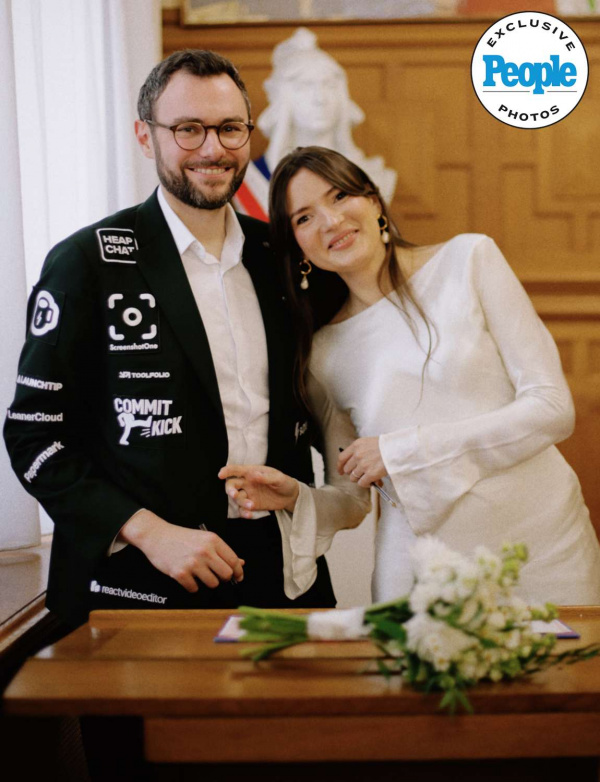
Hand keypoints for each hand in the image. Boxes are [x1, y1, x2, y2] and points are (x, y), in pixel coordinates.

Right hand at [118, 509, 243, 590]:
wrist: (157, 536)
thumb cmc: (182, 538)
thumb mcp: (204, 538)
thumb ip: (222, 551)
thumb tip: (241, 563)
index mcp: (213, 540)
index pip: (234, 560)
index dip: (238, 571)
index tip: (238, 577)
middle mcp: (205, 551)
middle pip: (226, 574)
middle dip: (223, 578)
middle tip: (216, 575)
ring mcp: (192, 563)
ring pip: (212, 584)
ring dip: (207, 582)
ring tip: (199, 574)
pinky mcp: (180, 573)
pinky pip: (194, 588)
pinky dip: (192, 586)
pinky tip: (187, 577)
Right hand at [218, 465, 299, 517]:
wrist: (291, 496)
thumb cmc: (284, 482)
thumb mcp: (278, 478)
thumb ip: (265, 477)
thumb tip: (252, 474)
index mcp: (252, 472)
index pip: (237, 470)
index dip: (227, 471)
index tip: (220, 474)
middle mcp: (248, 483)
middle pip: (232, 484)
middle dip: (230, 490)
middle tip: (234, 495)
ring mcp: (249, 494)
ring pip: (237, 498)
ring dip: (241, 502)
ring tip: (251, 506)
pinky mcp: (252, 505)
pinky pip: (243, 509)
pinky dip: (244, 512)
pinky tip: (250, 514)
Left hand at [338, 437, 386, 487]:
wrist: (398, 449)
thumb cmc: (387, 445)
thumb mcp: (369, 443)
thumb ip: (360, 451)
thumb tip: (354, 465)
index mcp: (356, 445)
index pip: (341, 458)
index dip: (340, 466)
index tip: (340, 471)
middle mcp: (357, 455)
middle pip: (347, 469)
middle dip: (352, 473)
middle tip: (360, 474)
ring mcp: (363, 465)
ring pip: (353, 478)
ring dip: (360, 479)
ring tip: (368, 477)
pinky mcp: (370, 474)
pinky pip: (362, 483)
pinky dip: (366, 484)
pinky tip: (371, 482)